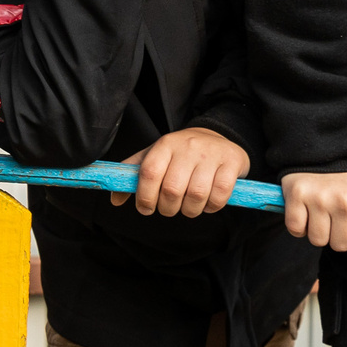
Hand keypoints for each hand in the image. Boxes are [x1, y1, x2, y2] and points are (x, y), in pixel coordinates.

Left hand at [126, 127, 250, 217]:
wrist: (216, 136)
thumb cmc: (180, 153)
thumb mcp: (154, 157)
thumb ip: (133, 177)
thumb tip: (115, 200)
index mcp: (164, 144)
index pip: (149, 172)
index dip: (144, 196)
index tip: (145, 208)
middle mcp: (187, 146)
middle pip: (172, 189)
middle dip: (168, 208)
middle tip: (169, 209)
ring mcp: (210, 154)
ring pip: (196, 195)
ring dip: (190, 210)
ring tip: (188, 207)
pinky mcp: (231, 162)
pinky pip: (220, 194)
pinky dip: (212, 207)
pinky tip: (208, 204)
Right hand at [281, 170, 346, 253]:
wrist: (328, 151)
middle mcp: (344, 201)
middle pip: (340, 246)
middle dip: (341, 236)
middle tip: (340, 217)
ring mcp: (318, 198)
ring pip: (317, 240)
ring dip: (320, 232)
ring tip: (325, 214)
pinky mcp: (296, 195)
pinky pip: (296, 229)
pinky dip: (300, 226)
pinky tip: (308, 212)